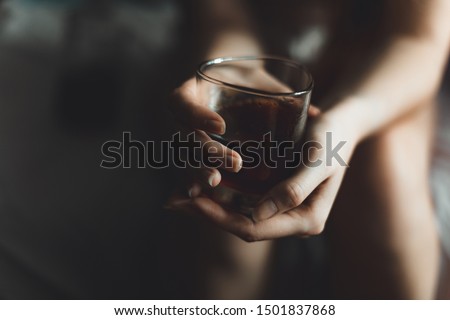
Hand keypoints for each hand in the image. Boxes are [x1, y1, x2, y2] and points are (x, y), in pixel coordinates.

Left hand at [167, 76, 326, 241]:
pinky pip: (242, 202)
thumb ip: (294, 189)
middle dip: (206, 214)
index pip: (253, 228)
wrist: (341, 122)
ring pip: (238, 216)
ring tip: (177, 195)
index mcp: (306, 220)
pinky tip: (199, 184)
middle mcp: (292, 220)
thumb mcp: (317, 159)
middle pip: (241, 225)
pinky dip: (219, 195)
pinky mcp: (274, 195)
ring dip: (208, 207)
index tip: (190, 201)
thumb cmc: (332, 136)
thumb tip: (259, 215)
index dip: (218, 218)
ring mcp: (282, 209)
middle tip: (172, 201)